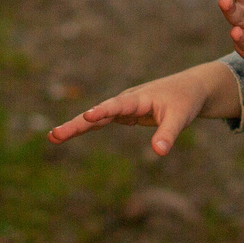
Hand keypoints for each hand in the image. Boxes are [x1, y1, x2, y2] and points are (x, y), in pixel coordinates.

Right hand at [48, 64, 232, 155]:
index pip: (118, 106)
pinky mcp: (124, 115)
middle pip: (98, 113)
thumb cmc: (185, 101)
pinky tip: (67, 134)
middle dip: (77, 124)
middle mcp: (126, 101)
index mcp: (139, 98)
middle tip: (55, 135)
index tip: (88, 116)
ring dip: (76, 127)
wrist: (190, 89)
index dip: (103, 111)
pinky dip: (85, 127)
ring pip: (96, 118)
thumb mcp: (181, 118)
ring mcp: (123, 108)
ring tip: (53, 137)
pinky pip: (101, 122)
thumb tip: (158, 152)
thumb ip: (168, 134)